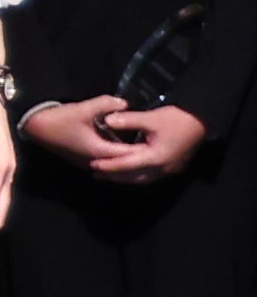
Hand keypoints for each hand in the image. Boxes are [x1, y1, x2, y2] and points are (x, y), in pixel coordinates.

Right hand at [21, 95, 144, 169]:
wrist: (34, 126)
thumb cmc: (59, 119)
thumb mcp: (83, 108)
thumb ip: (106, 104)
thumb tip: (125, 102)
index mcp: (99, 151)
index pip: (128, 154)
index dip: (144, 149)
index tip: (159, 143)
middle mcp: (95, 161)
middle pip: (122, 162)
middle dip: (138, 156)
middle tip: (154, 148)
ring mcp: (87, 162)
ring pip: (113, 163)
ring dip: (126, 157)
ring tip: (142, 148)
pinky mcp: (82, 159)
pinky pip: (105, 161)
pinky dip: (115, 157)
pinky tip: (121, 148)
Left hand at [91, 102, 208, 183]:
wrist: (202, 121)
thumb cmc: (176, 119)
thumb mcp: (151, 117)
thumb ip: (128, 120)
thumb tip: (106, 120)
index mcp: (156, 158)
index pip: (127, 165)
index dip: (109, 166)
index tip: (93, 165)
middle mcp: (163, 168)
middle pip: (134, 177)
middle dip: (115, 176)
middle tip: (97, 175)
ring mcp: (170, 170)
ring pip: (144, 179)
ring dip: (126, 178)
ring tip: (109, 175)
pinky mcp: (174, 167)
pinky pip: (151, 176)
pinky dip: (138, 175)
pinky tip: (129, 171)